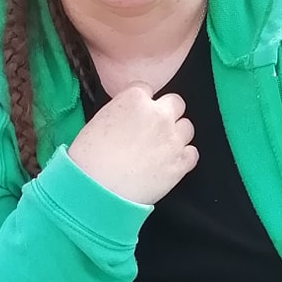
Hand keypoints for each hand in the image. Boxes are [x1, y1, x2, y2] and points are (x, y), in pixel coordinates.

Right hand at [67, 86, 197, 204]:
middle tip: (153, 130)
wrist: (97, 191)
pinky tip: (168, 164)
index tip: (136, 116)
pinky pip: (192, 153)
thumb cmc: (89, 160)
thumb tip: (129, 118)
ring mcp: (172, 139)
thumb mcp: (98, 122)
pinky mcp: (181, 163)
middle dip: (166, 114)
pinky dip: (183, 158)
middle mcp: (158, 114)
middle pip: (176, 103)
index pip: (146, 89)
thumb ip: (120, 112)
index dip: (141, 104)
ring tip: (160, 149)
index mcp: (134, 99)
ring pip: (187, 127)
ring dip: (176, 135)